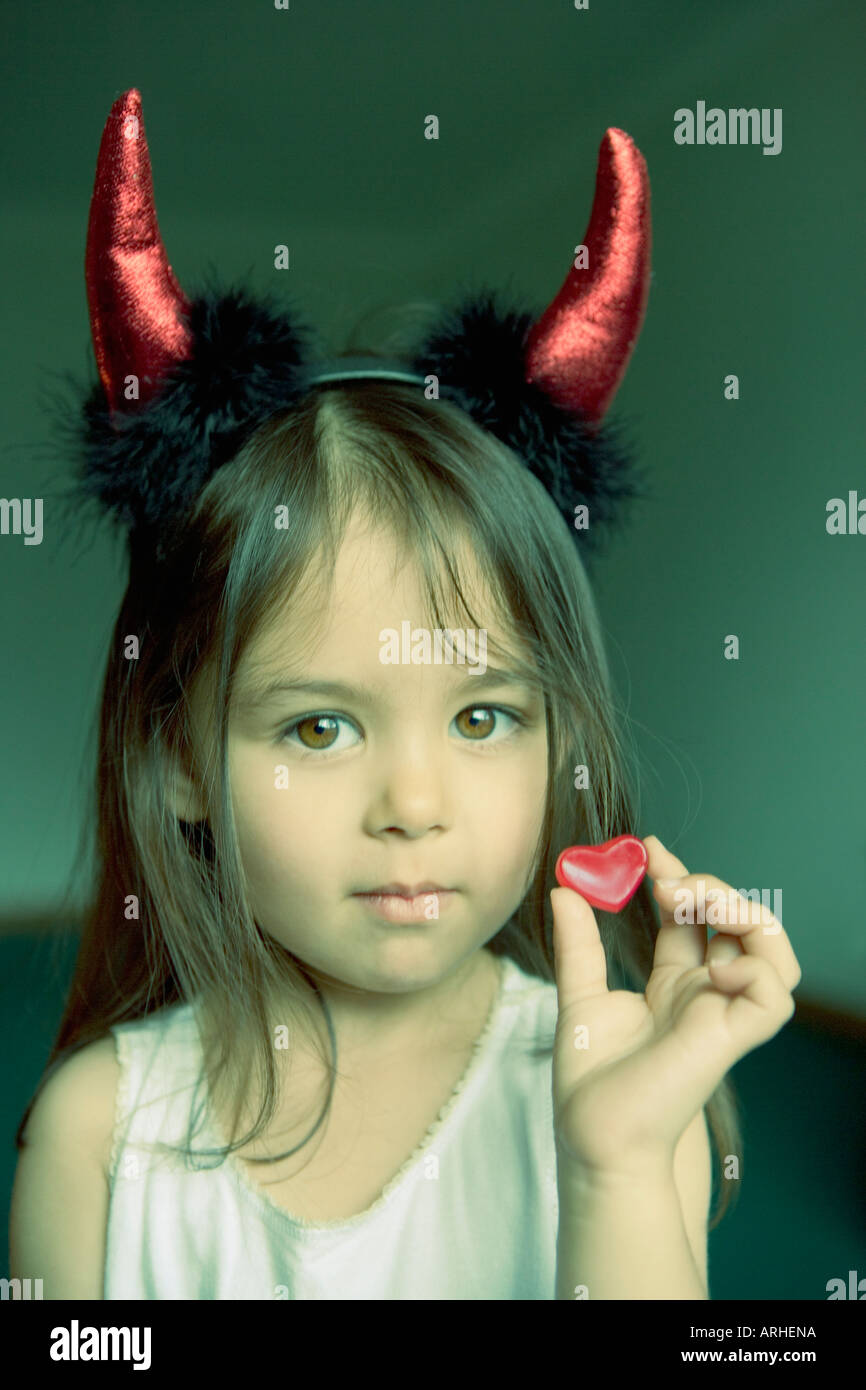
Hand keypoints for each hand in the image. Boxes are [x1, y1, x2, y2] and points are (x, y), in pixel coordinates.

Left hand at [551, 834, 800, 1177]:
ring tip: (696, 902)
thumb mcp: (580, 996)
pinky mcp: (734, 1037)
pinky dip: (755, 967)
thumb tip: (565, 889)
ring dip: (743, 913)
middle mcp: (704, 994)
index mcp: (673, 985)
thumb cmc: (591, 1083)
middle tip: (667, 880)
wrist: (595, 1136)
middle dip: (708, 886)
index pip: (692, 918)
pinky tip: (713, 964)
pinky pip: (775, 993)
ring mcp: (723, 1013)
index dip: (679, 878)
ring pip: (771, 950)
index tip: (650, 849)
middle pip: (734, 922)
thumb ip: (578, 944)